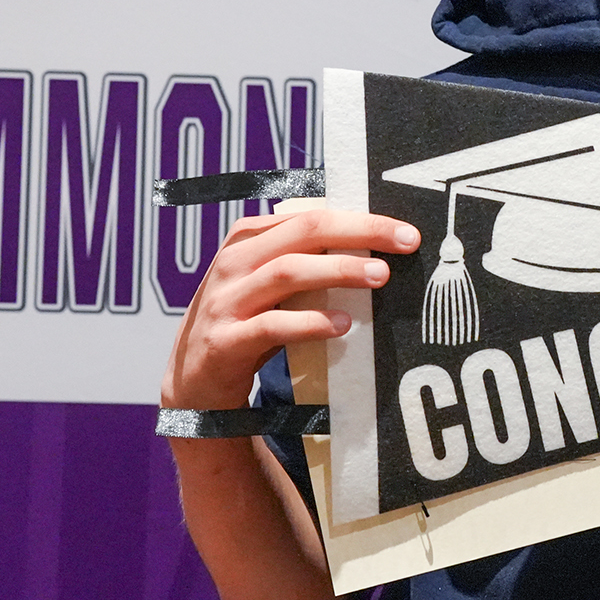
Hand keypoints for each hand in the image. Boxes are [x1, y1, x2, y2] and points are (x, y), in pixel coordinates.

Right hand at [161, 208, 419, 411]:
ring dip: (339, 270)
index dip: (360, 218)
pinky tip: (343, 325)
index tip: (403, 230)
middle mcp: (234, 263)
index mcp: (247, 239)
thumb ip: (304, 261)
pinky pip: (273, 325)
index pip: (310, 216)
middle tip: (404, 243)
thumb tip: (374, 248)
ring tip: (380, 275)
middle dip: (359, 232)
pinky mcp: (225, 341)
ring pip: (288, 272)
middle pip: (304, 232)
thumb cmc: (246, 325)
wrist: (194, 384)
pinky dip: (311, 323)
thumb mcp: (268, 285)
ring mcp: (226, 301)